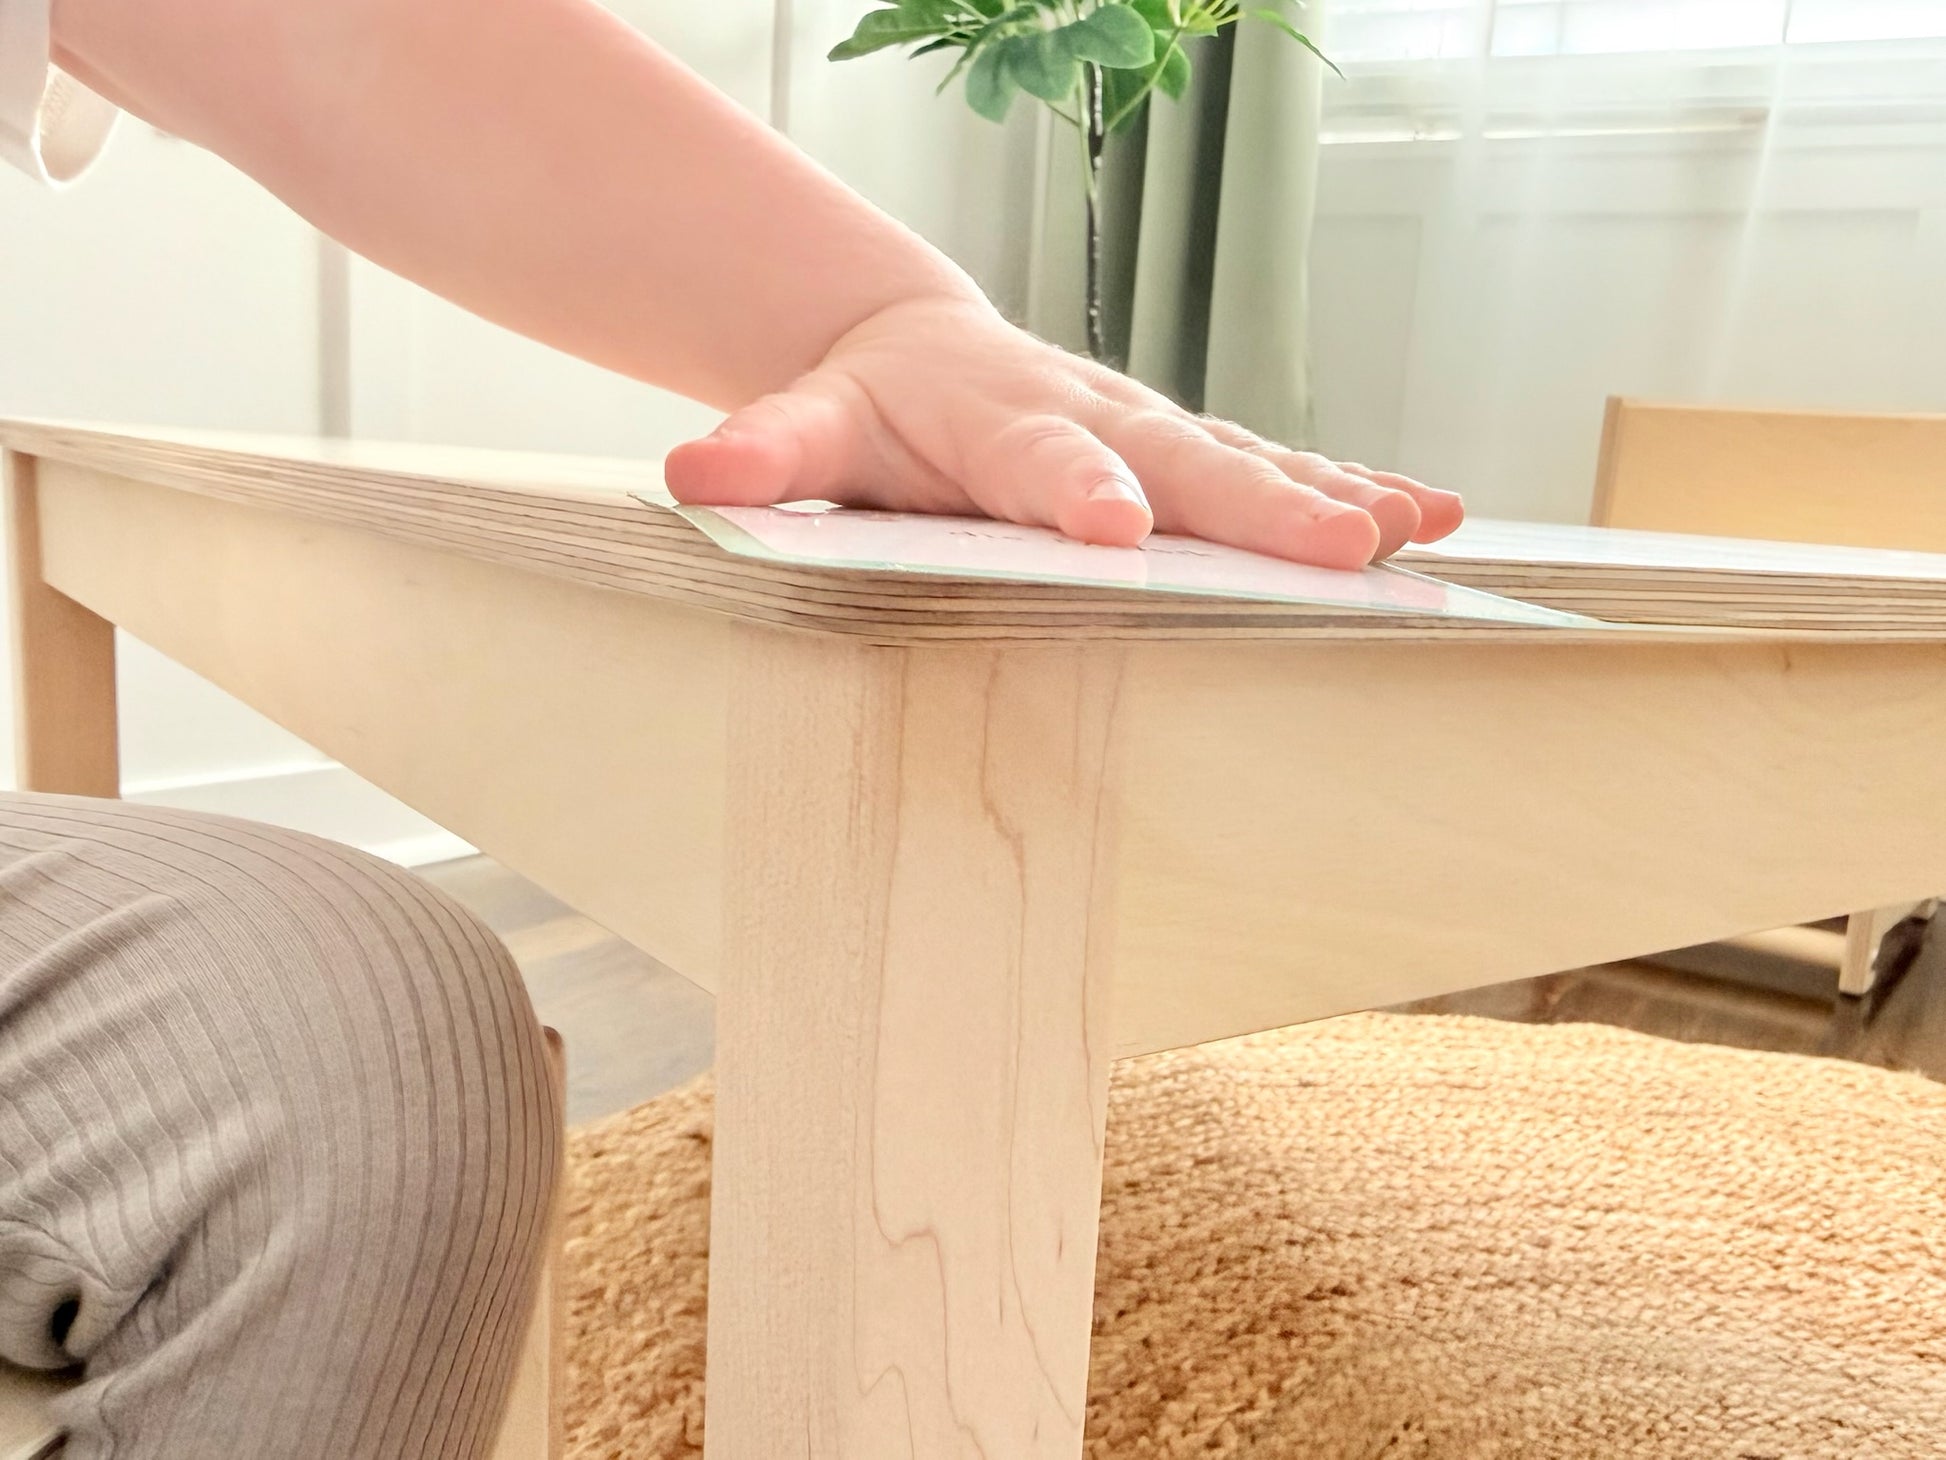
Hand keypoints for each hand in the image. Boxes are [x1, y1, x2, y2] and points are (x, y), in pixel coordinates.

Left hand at [664, 294, 1462, 569]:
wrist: (912, 346)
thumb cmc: (866, 403)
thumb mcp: (806, 423)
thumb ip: (765, 452)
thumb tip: (697, 477)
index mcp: (996, 416)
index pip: (1040, 459)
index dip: (1079, 493)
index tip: (1121, 532)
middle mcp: (1091, 413)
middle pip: (1181, 459)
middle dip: (1258, 506)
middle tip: (1332, 550)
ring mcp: (1148, 427)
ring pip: (1247, 459)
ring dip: (1329, 496)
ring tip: (1409, 534)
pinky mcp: (1182, 446)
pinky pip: (1273, 463)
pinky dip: (1348, 486)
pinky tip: (1430, 515)